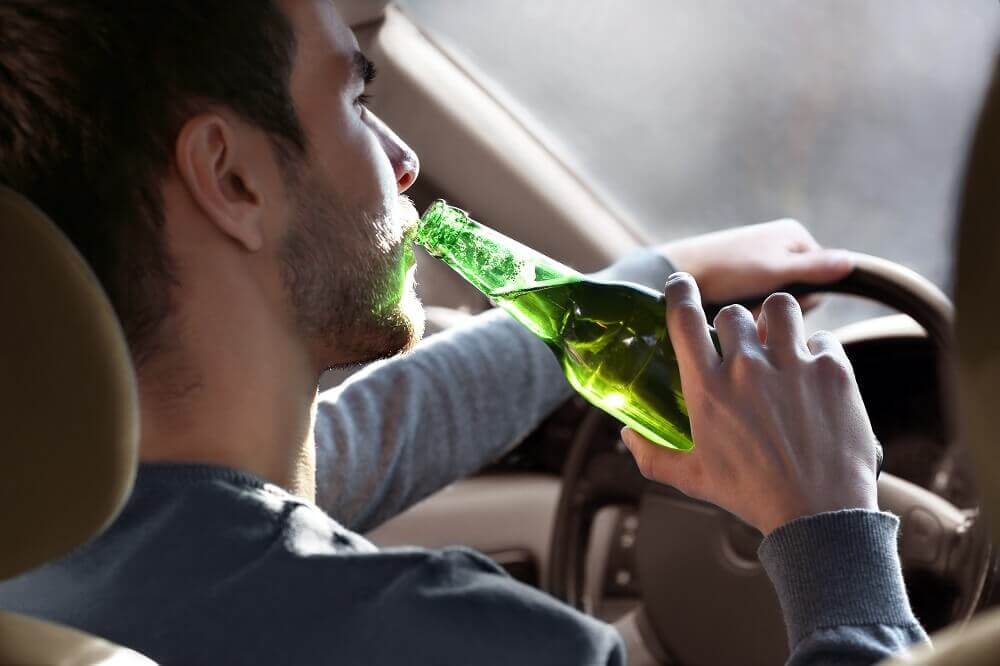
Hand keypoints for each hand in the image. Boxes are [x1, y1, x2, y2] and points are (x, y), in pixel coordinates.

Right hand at [621, 273, 878, 534]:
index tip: (681, 286)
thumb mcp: (691, 478)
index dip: (679, 292)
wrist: (819, 514)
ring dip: (776, 320)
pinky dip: (818, 351)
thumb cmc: (751, 496)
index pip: (685, 318)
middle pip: (733, 312)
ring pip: (780, 307)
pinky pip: (823, 338)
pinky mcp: (832, 371)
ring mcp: (792, 365)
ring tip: (780, 340)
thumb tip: (627, 433)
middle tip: (743, 346)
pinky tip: (814, 374)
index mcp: (708, 389)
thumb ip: (650, 453)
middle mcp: (747, 368)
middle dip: (735, 326)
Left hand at [657, 219, 852, 307]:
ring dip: (762, 310)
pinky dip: (747, 309)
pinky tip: (730, 307)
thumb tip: (851, 263)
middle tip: (752, 303)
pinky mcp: (744, 277)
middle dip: (778, 306)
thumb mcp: (774, 270)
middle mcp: (780, 245)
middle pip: (800, 291)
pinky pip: (758, 302)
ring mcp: (761, 261)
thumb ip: (813, 268)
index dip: (801, 300)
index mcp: (794, 236)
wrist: (678, 272)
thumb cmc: (727, 269)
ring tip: (738, 304)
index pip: (822, 278)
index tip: (773, 300)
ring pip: (778, 301)